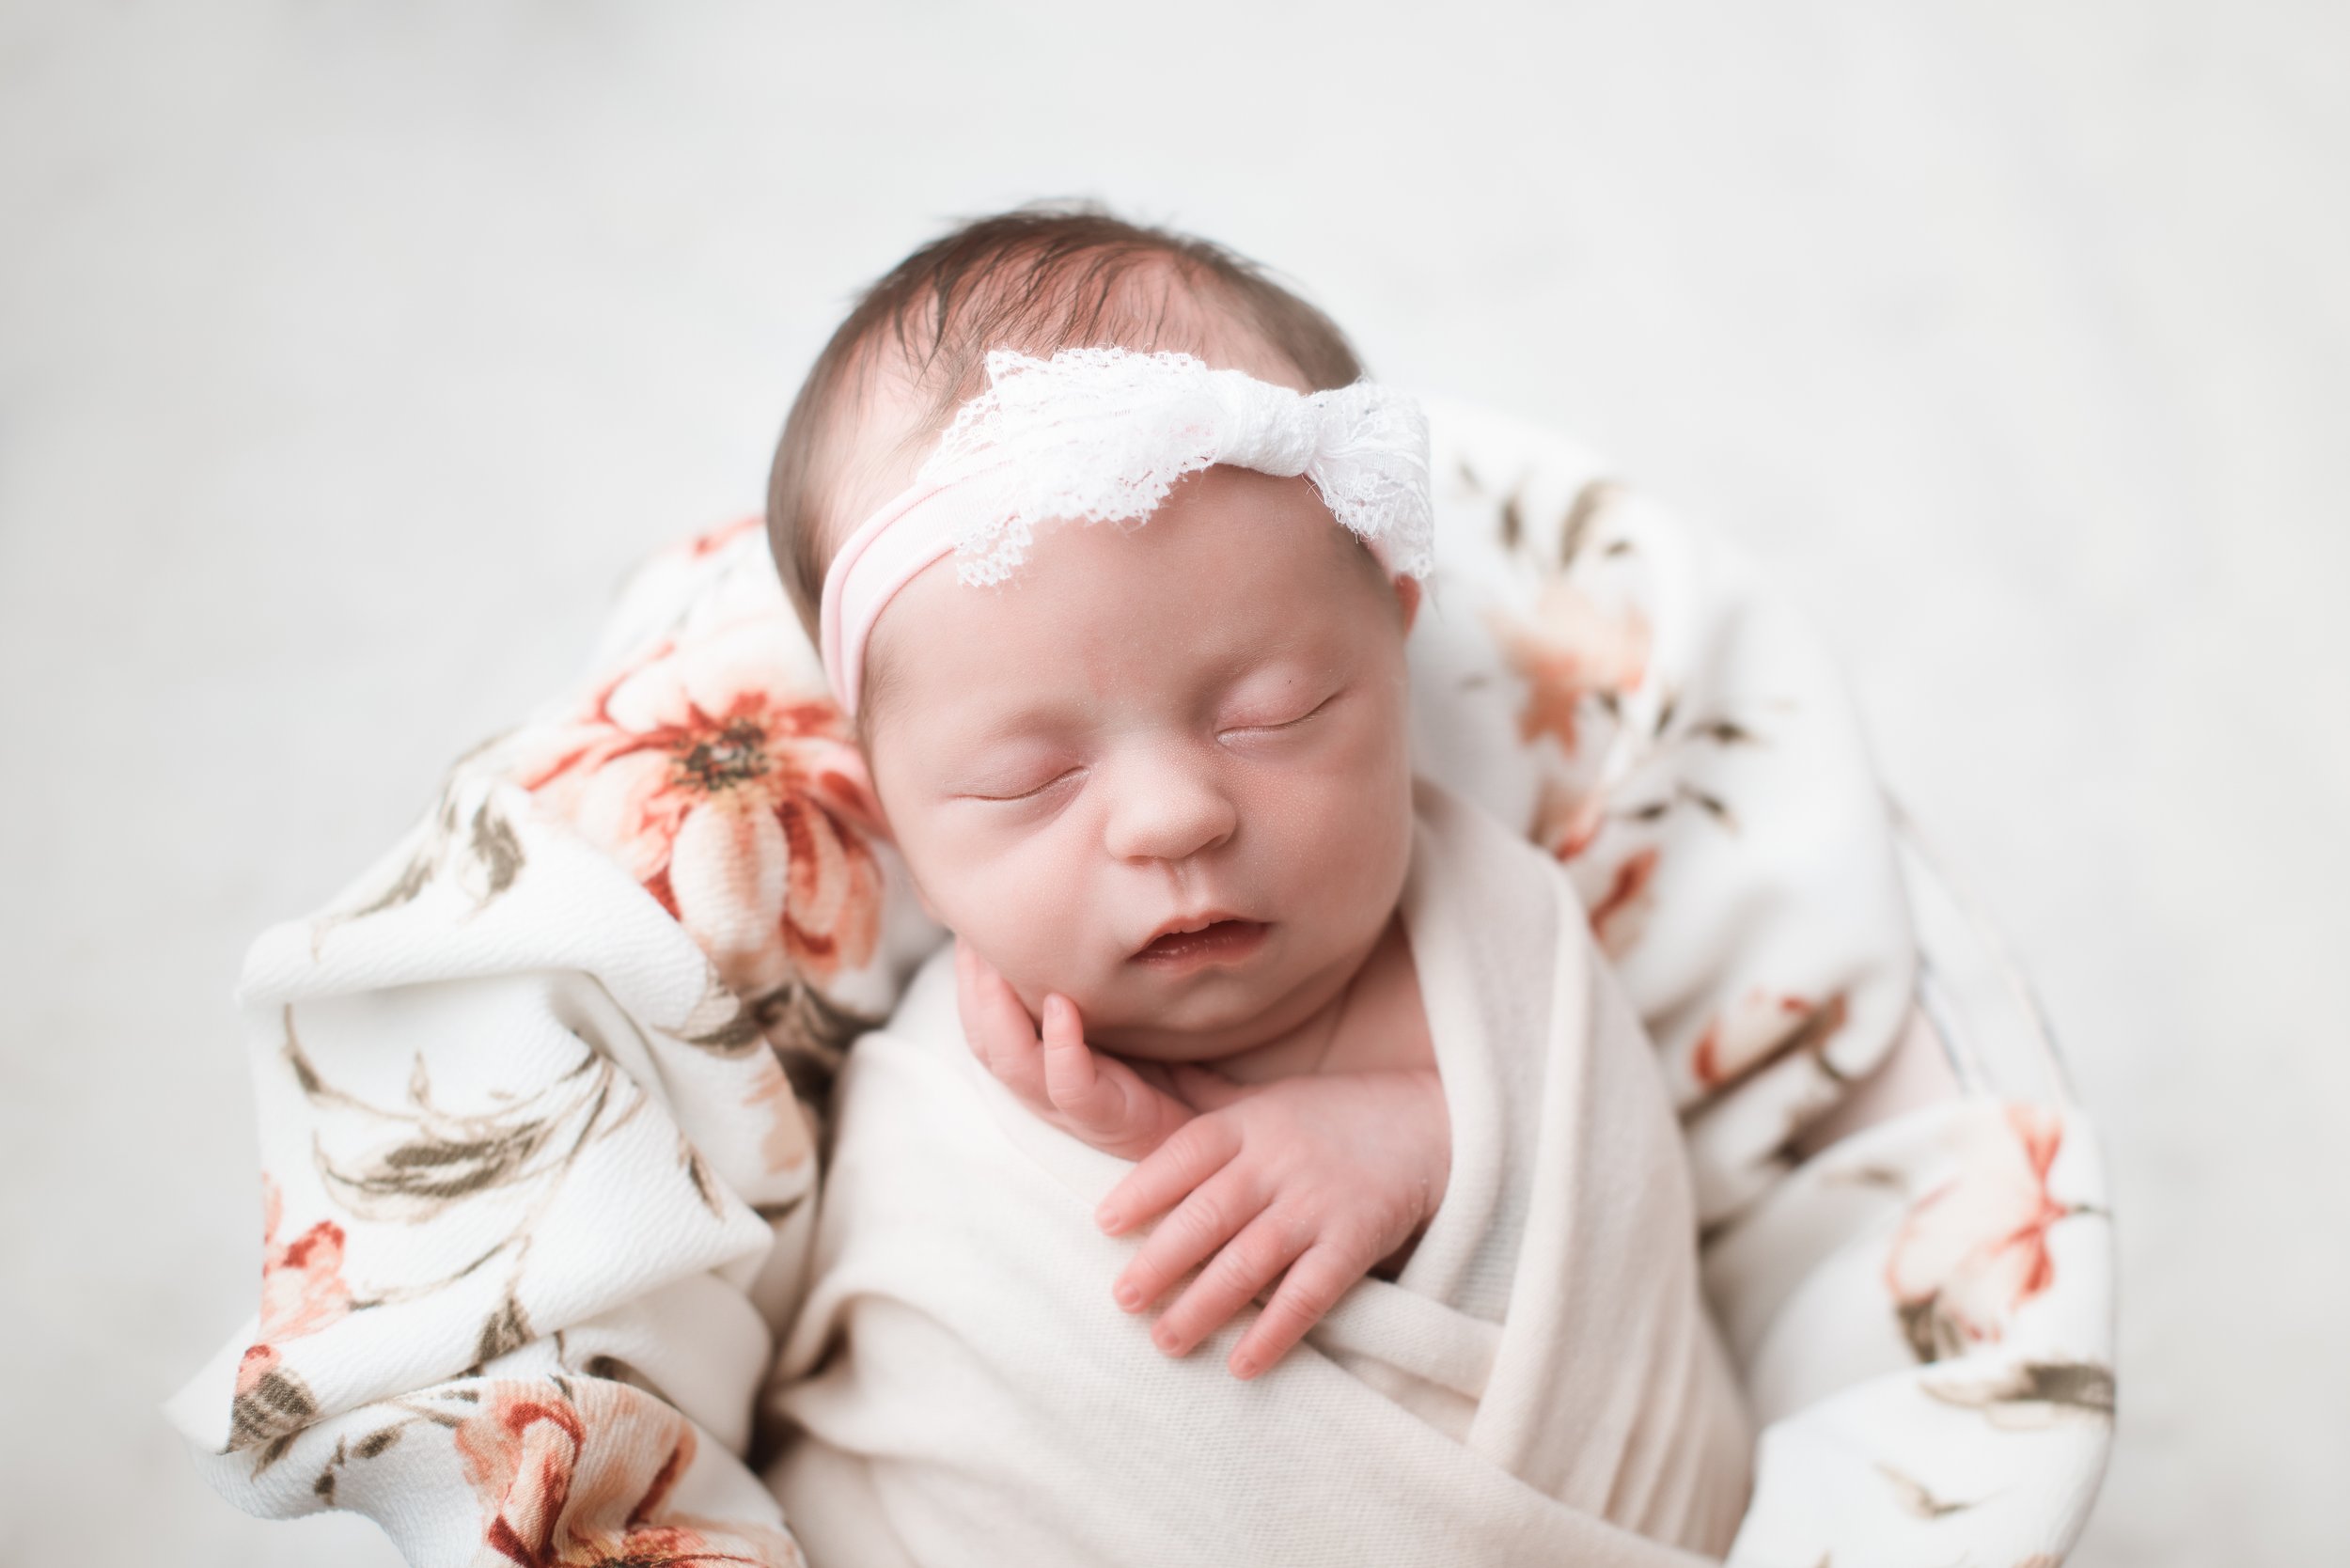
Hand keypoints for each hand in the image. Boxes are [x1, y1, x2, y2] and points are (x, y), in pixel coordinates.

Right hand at [954, 939, 1193, 1159]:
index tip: (969, 931)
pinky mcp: (1113, 1120)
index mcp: (1041, 1063)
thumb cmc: (1171, 1060)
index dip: (968, 980)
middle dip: (972, 990)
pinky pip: (1072, 1087)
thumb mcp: (1120, 1012)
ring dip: (999, 1014)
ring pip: (1015, 1067)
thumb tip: (1064, 917)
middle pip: (986, 1043)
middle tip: (973, 939)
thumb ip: (1088, 980)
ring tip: (997, 968)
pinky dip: (1060, 1047)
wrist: (1225, 1116)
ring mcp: (1076, 1109)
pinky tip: (1062, 1006)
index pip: (984, 1024)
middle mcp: (1048, 1088)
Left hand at [1097, 1064, 1450, 1379]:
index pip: (1186, 1153)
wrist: (1432, 1123)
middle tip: (1122, 1300)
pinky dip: (1275, 1331)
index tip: (1104, 1225)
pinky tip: (1242, 1365)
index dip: (1143, 1188)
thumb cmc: (1333, 1115)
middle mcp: (1279, 1162)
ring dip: (1203, 1306)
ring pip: (1249, 1261)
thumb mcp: (1267, 1097)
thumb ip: (1207, 1101)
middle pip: (1208, 1213)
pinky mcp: (1356, 1241)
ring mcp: (1318, 1203)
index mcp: (1250, 1124)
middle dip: (1160, 1261)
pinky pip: (1309, 1293)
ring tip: (1164, 1341)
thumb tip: (1144, 1072)